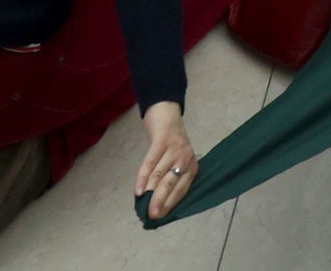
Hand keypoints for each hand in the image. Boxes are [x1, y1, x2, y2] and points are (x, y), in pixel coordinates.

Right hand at [135, 100, 195, 217]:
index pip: (182, 190)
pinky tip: (138, 190)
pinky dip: (142, 178)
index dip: (170, 204)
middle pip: (171, 184)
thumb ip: (169, 177)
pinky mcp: (162, 141)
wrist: (166, 112)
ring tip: (142, 206)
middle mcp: (186, 158)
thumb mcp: (175, 159)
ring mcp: (175, 149)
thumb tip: (156, 202)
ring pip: (160, 175)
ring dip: (150, 192)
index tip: (159, 218)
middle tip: (151, 216)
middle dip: (161, 202)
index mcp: (192, 166)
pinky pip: (150, 163)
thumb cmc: (169, 142)